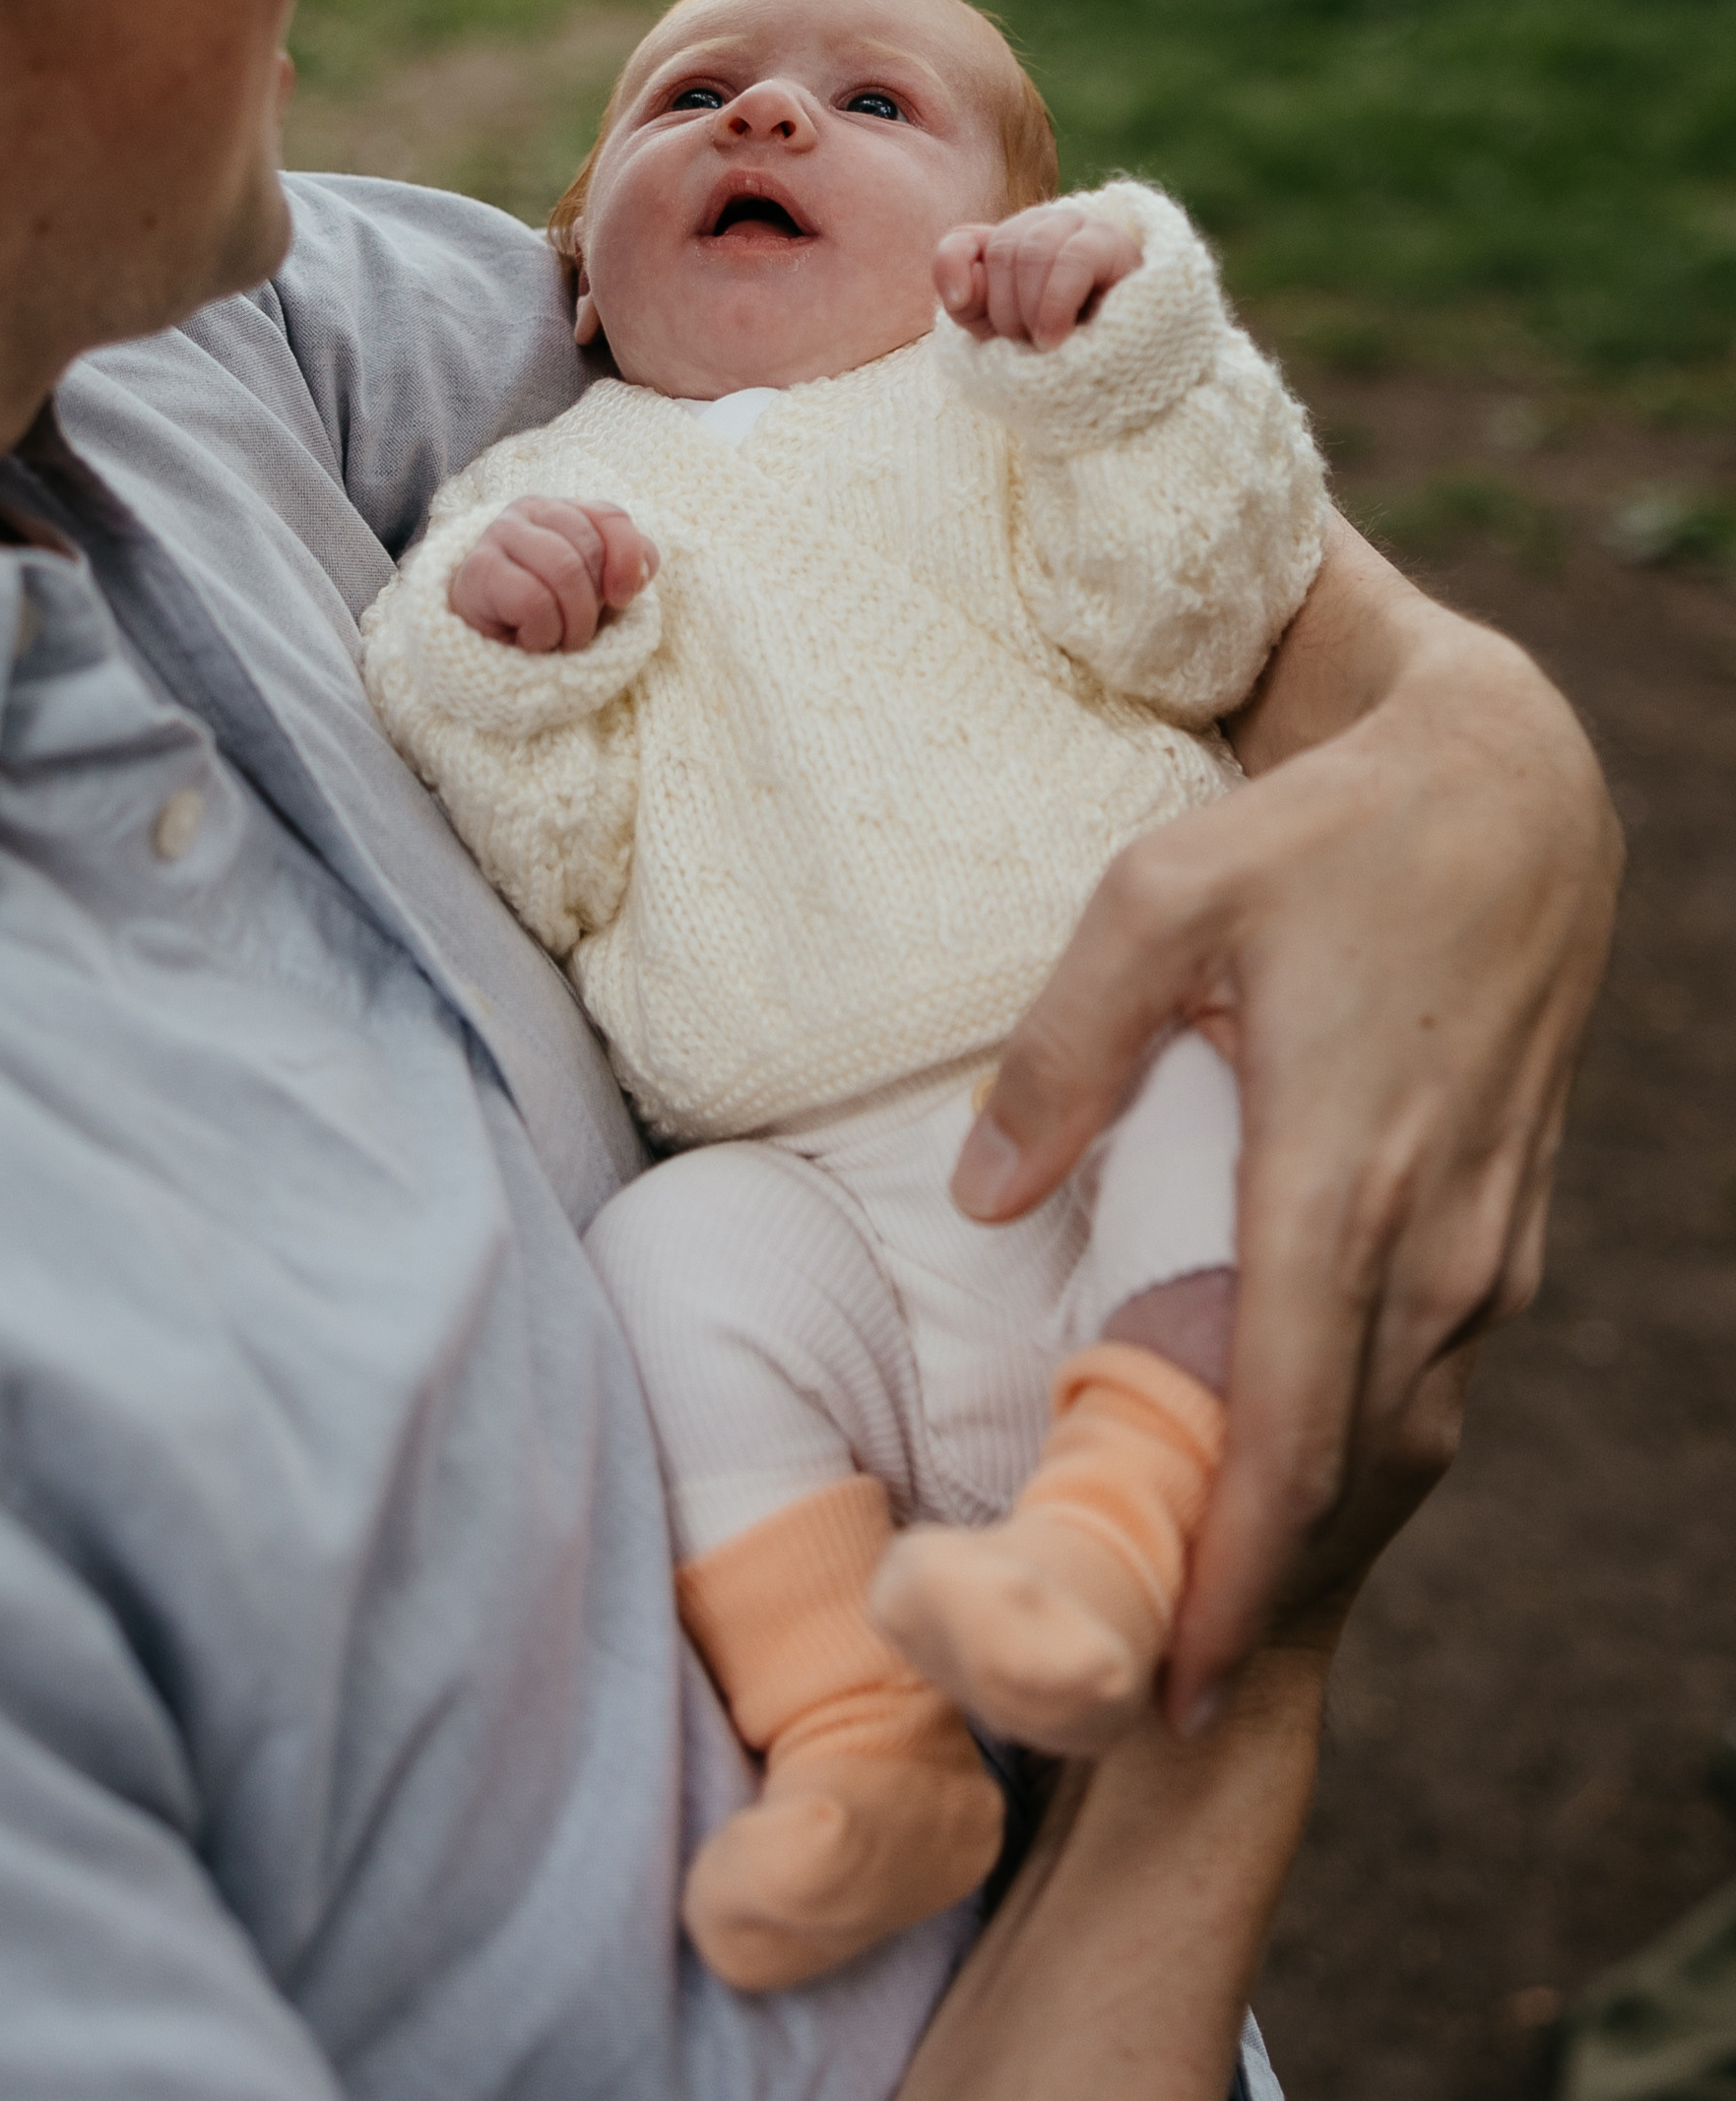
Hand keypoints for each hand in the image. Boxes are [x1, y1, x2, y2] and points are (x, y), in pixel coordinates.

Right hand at [447, 497, 657, 653]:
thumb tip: (640, 572)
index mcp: (563, 509)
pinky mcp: (478, 569)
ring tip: (558, 641)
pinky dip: (542, 634)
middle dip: (594, 605)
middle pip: (589, 549)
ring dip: (573, 623)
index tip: (623, 601)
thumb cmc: (545, 613)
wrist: (481, 643)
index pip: (612, 517)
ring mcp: (500, 534)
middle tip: (577, 632)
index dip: (627, 561)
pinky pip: (534, 600)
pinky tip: (527, 641)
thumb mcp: (594, 588)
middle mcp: (529, 510)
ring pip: (564, 570)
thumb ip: (626, 565)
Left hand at [936, 206, 1143, 348]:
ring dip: (1030, 308)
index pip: (962, 241)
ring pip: (1032, 250)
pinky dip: (1056, 302)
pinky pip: (1074, 258)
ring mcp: (1079, 226)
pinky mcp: (1114, 243)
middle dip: (1005, 307)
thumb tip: (959, 289)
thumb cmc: (1060, 346)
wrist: (1124, 365)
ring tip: (1044, 344)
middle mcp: (1043, 225)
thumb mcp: (1002, 332)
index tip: (960, 302)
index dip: (951, 267)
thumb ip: (970, 304)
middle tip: (1024, 343)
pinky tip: (1056, 335)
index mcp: (1010, 242)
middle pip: (1001, 248)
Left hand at [948, 513, 1618, 1730]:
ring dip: (1316, 1532)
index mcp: (1335, 1177)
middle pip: (1350, 1474)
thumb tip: (976, 1196)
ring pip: (1405, 1435)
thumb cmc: (1321, 833)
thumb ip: (1062, 1051)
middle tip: (1156, 1696)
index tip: (1160, 1687)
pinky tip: (1299, 1481)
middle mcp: (1431, 1237)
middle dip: (1259, 1595)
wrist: (1514, 793)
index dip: (1227, 1579)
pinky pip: (1440, 1372)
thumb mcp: (1160, 895)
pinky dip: (1370, 1451)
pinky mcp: (1511, 1218)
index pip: (1288, 1438)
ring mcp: (1490, 1236)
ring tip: (1213, 1612)